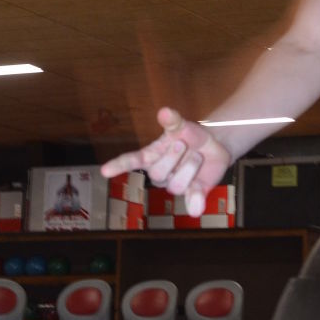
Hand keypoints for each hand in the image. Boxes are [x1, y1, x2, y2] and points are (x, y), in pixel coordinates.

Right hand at [100, 108, 232, 215]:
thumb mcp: (183, 126)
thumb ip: (173, 120)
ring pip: (176, 186)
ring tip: (198, 156)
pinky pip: (191, 203)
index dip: (118, 166)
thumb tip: (164, 111)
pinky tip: (196, 208)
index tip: (104, 171)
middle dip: (173, 157)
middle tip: (184, 144)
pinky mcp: (193, 193)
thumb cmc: (190, 136)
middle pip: (157, 174)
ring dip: (190, 168)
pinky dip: (194, 205)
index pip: (132, 161)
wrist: (214, 147)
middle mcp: (160, 172)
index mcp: (152, 155)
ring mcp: (175, 184)